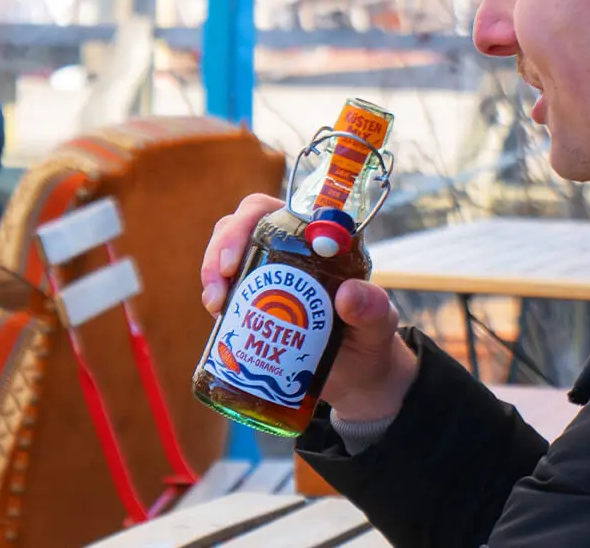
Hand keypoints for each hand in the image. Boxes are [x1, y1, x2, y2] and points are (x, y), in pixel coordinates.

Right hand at [200, 193, 417, 422]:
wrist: (356, 378)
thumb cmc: (371, 343)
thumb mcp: (379, 326)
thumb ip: (373, 308)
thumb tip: (347, 294)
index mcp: (319, 240)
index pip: (276, 211)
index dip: (246, 222)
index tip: (235, 260)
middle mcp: (289, 249)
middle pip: (240, 226)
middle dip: (220, 250)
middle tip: (218, 288)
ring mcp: (266, 274)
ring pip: (226, 253)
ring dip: (211, 274)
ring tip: (214, 305)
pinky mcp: (251, 300)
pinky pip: (223, 286)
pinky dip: (214, 297)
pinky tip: (217, 318)